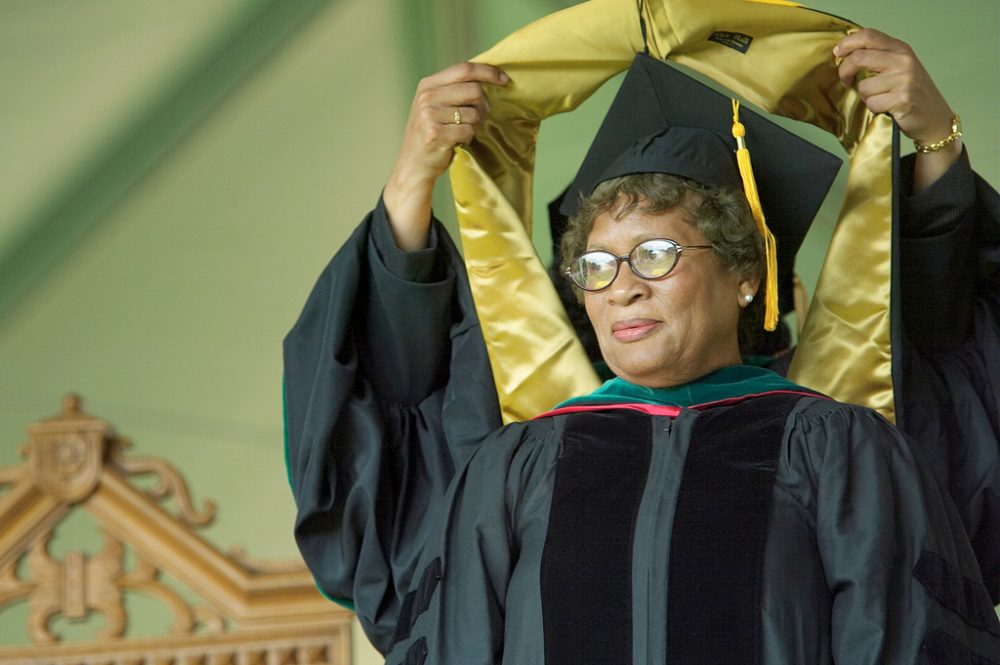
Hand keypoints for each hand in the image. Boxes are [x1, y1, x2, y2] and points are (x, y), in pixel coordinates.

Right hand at [384, 62, 508, 250]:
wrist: (413, 164)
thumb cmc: (432, 133)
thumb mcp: (436, 105)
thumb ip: (455, 90)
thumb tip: (490, 76)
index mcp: (428, 85)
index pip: (464, 69)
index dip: (488, 72)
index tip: (504, 79)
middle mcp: (427, 96)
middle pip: (473, 90)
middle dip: (484, 105)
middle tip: (479, 117)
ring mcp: (429, 115)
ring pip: (473, 113)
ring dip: (474, 124)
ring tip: (461, 131)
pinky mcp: (436, 133)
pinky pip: (468, 131)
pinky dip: (468, 137)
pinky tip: (456, 141)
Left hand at [834, 29, 960, 192]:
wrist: (934, 117)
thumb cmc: (911, 93)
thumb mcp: (898, 67)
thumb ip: (878, 57)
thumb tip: (844, 55)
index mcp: (900, 49)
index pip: (868, 36)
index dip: (847, 43)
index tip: (837, 54)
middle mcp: (903, 61)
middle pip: (859, 58)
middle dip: (845, 72)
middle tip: (846, 81)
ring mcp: (904, 79)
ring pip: (863, 86)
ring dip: (865, 96)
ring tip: (880, 98)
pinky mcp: (903, 98)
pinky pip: (872, 103)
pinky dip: (874, 108)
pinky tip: (886, 108)